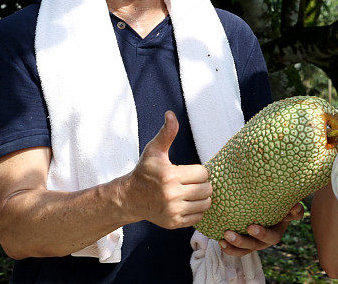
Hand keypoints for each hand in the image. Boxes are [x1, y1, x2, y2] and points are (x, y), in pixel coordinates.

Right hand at [123, 111, 212, 228]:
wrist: (130, 198)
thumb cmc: (145, 171)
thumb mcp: (154, 150)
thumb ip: (166, 133)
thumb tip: (171, 114)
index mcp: (170, 176)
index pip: (203, 173)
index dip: (199, 171)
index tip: (190, 171)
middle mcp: (172, 195)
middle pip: (207, 189)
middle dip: (203, 184)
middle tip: (193, 182)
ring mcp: (173, 211)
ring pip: (205, 204)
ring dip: (202, 197)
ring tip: (192, 192)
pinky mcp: (174, 223)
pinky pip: (198, 218)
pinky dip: (197, 210)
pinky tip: (187, 203)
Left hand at [218, 203, 304, 256]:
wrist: (273, 209)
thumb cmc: (282, 207)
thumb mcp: (289, 208)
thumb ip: (294, 209)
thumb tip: (296, 207)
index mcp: (276, 233)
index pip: (271, 236)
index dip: (261, 234)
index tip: (251, 227)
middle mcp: (264, 241)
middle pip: (254, 245)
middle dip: (241, 241)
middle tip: (230, 234)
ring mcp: (254, 243)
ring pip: (243, 249)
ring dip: (233, 245)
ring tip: (223, 238)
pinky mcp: (245, 244)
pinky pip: (236, 250)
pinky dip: (228, 248)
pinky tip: (219, 241)